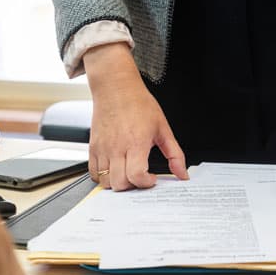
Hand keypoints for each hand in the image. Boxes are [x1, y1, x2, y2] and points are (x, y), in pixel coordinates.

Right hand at [83, 43, 187, 190]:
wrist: (116, 88)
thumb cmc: (138, 104)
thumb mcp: (163, 128)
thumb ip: (175, 154)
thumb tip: (182, 174)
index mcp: (136, 143)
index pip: (136, 176)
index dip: (146, 183)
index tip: (152, 178)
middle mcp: (117, 148)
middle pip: (120, 183)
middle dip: (132, 186)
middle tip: (140, 176)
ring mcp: (102, 148)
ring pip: (105, 182)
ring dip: (117, 183)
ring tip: (127, 172)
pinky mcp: (93, 147)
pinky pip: (94, 173)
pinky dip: (103, 177)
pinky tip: (115, 169)